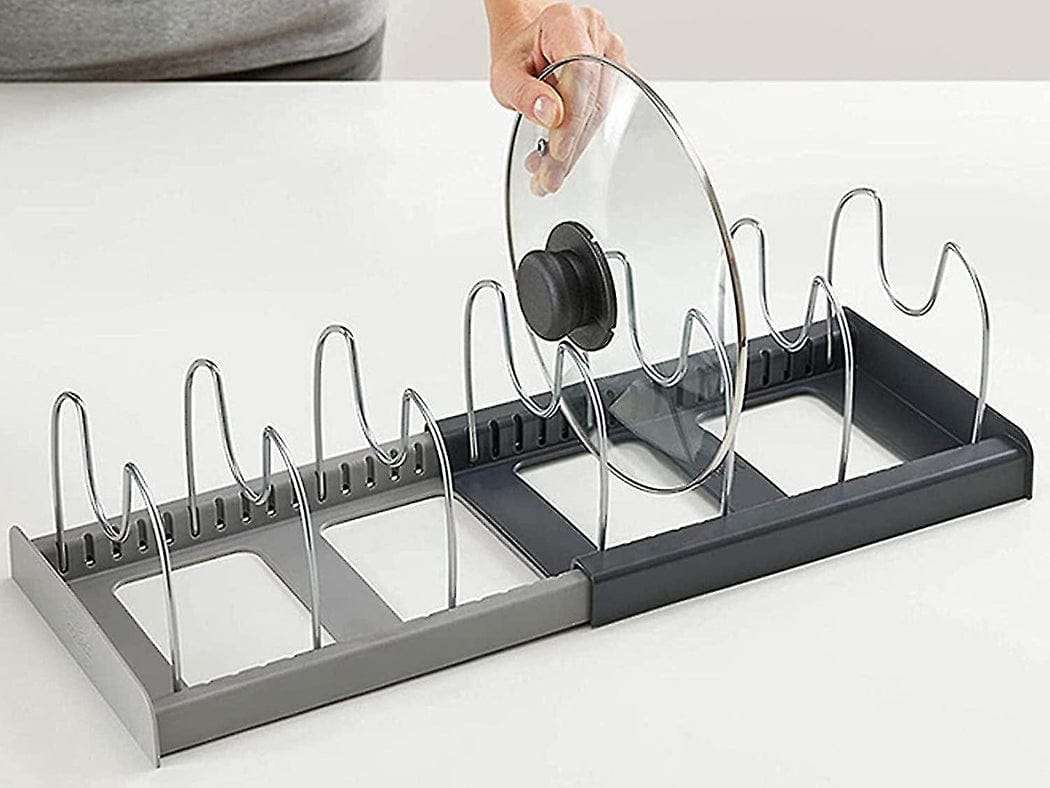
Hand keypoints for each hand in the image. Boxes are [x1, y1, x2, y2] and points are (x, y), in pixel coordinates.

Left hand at [486, 2, 625, 194]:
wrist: (529, 46)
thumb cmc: (519, 55)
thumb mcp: (505, 74)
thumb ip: (523, 93)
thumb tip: (551, 115)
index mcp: (566, 22)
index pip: (580, 72)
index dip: (572, 117)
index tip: (558, 151)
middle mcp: (594, 34)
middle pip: (593, 97)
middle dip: (570, 145)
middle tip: (549, 178)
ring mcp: (610, 54)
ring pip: (601, 110)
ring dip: (576, 148)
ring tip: (550, 174)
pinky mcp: (616, 75)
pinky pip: (605, 112)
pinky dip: (582, 140)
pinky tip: (564, 159)